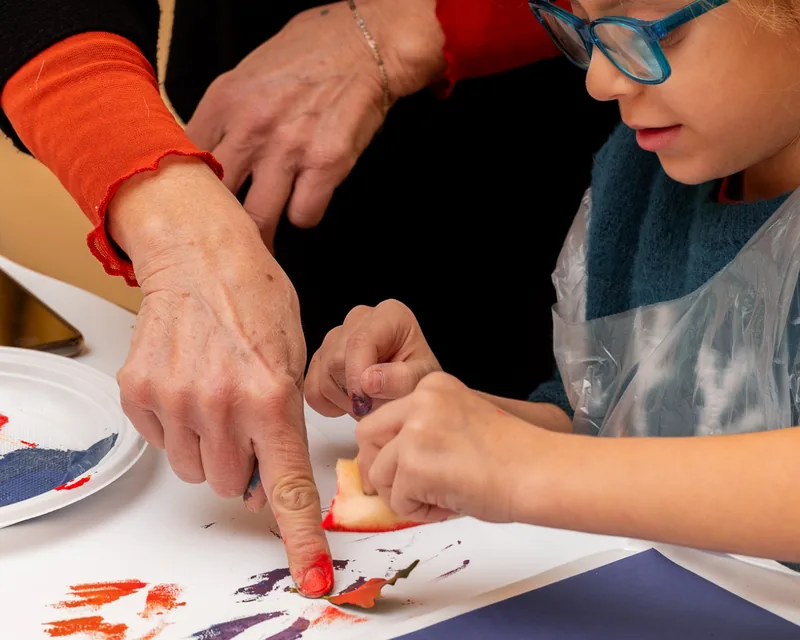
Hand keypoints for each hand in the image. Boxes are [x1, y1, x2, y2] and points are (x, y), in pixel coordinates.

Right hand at [108, 157, 331, 597]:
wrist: (199, 254)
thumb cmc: (255, 295)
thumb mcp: (294, 354)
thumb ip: (284, 421)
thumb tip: (266, 476)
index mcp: (271, 396)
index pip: (286, 485)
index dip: (300, 536)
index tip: (311, 573)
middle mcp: (221, 404)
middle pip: (232, 484)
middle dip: (244, 465)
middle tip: (247, 422)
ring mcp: (174, 401)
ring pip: (196, 469)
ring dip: (210, 448)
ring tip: (217, 396)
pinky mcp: (139, 394)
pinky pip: (163, 443)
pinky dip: (179, 427)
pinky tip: (190, 385)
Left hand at [185, 0, 444, 248]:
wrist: (366, 44)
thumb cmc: (309, 55)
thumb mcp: (248, 76)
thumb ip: (224, 115)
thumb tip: (204, 154)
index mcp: (224, 100)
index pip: (184, 162)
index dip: (190, 191)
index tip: (199, 205)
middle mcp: (251, 126)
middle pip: (216, 199)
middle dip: (221, 224)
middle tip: (228, 234)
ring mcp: (289, 147)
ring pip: (258, 219)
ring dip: (263, 233)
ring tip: (265, 238)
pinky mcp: (326, 164)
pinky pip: (304, 215)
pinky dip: (305, 214)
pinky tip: (307, 202)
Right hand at [305, 299, 440, 418]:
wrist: (408, 389)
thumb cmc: (418, 379)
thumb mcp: (423, 380)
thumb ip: (402, 379)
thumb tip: (368, 380)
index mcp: (389, 315)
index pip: (360, 341)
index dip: (357, 374)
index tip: (365, 401)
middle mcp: (358, 319)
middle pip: (336, 359)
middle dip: (355, 391)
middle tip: (378, 404)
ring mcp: (335, 337)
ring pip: (323, 375)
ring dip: (345, 400)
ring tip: (370, 402)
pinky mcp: (320, 358)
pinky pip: (312, 388)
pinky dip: (329, 404)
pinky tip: (352, 402)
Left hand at [356, 372, 542, 522]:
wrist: (538, 471)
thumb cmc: (513, 454)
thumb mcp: (459, 422)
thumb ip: (424, 430)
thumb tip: (387, 462)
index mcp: (432, 386)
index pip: (385, 415)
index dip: (388, 447)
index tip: (398, 467)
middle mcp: (420, 400)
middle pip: (367, 434)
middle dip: (376, 466)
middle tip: (395, 490)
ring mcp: (415, 431)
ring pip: (378, 472)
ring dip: (402, 495)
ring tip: (440, 498)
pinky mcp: (414, 465)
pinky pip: (397, 499)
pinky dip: (419, 511)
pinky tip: (449, 505)